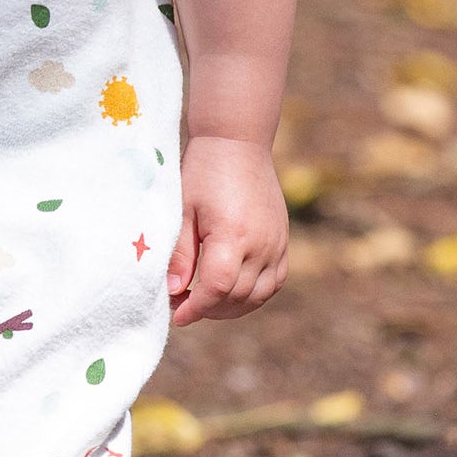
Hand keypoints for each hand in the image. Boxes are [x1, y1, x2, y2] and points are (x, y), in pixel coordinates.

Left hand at [165, 135, 287, 325]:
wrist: (237, 143)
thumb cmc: (203, 172)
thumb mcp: (183, 210)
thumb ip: (180, 254)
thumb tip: (174, 292)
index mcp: (233, 235)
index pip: (216, 288)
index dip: (195, 308)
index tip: (176, 314)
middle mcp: (261, 244)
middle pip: (237, 297)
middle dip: (208, 310)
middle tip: (182, 304)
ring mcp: (276, 244)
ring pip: (258, 295)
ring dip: (231, 308)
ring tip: (204, 302)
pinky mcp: (283, 242)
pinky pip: (274, 282)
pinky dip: (254, 296)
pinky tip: (231, 293)